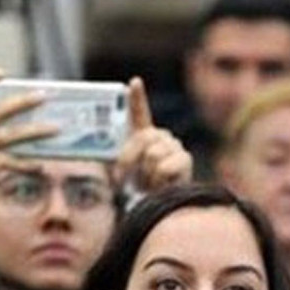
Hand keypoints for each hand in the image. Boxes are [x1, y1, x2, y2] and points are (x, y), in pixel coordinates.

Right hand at [0, 68, 56, 223]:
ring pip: (15, 134)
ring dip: (38, 130)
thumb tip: (21, 111)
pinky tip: (42, 165)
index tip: (2, 74)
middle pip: (0, 109)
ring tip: (57, 128)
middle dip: (25, 101)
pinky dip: (31, 164)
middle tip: (45, 96)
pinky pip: (17, 161)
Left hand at [113, 77, 191, 192]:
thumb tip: (104, 154)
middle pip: (144, 138)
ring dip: (146, 174)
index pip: (140, 112)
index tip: (134, 83)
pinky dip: (158, 180)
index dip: (137, 97)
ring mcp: (174, 146)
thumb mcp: (121, 170)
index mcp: (143, 134)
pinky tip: (162, 184)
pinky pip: (164, 167)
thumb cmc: (137, 188)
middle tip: (127, 177)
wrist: (156, 206)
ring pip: (153, 155)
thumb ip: (115, 158)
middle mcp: (161, 136)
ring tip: (149, 182)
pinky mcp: (185, 159)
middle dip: (131, 159)